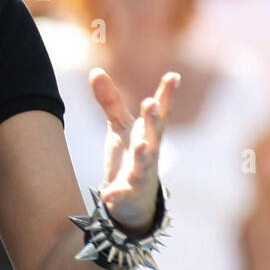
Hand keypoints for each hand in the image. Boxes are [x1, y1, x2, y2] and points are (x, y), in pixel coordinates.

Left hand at [88, 69, 178, 231]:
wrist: (134, 198)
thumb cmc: (131, 154)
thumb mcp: (119, 126)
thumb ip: (110, 101)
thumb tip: (96, 70)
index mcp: (148, 134)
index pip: (159, 113)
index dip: (166, 95)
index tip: (173, 76)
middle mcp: (149, 152)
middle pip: (153, 135)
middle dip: (153, 120)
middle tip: (150, 104)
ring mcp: (140, 173)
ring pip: (143, 164)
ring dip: (142, 154)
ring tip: (140, 145)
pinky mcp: (127, 193)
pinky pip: (121, 193)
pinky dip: (115, 194)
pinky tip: (106, 194)